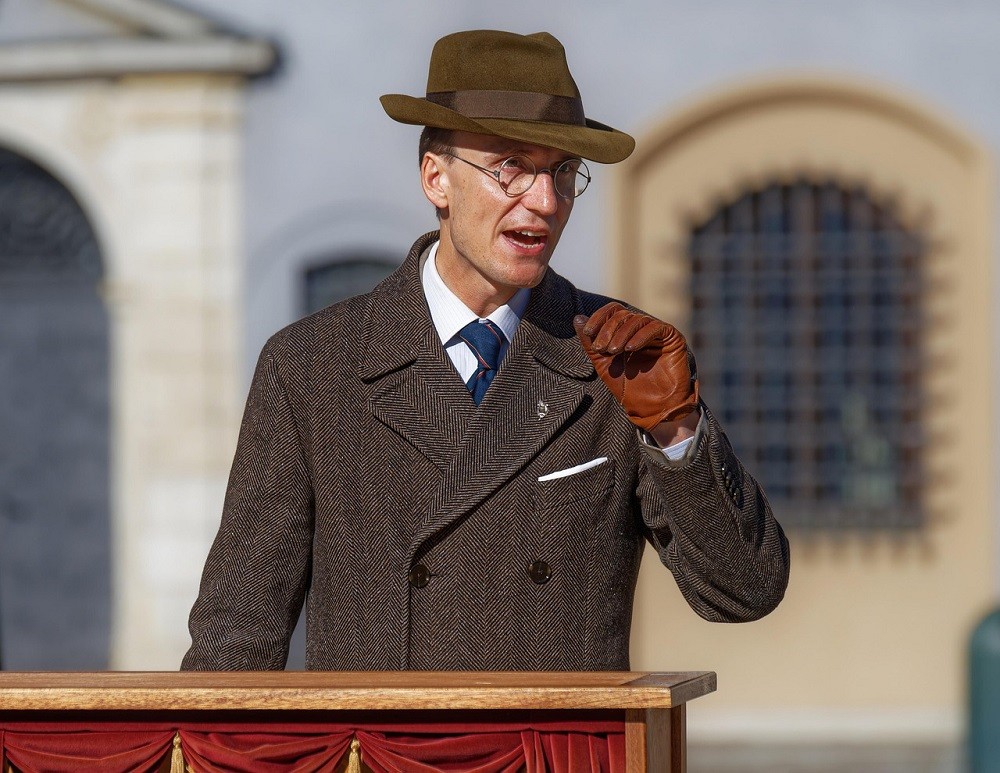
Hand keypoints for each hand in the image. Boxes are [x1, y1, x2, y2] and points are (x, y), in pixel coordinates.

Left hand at [574, 302, 698, 431]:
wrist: (653, 408)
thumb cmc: (629, 388)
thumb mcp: (603, 365)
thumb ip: (590, 343)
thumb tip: (577, 318)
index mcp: (625, 332)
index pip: (612, 312)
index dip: (599, 318)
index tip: (588, 333)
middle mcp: (641, 329)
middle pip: (622, 314)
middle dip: (608, 330)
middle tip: (601, 349)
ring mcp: (657, 332)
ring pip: (637, 320)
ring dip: (621, 334)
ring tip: (614, 351)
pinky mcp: (672, 338)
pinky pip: (656, 328)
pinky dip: (641, 336)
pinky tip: (631, 349)